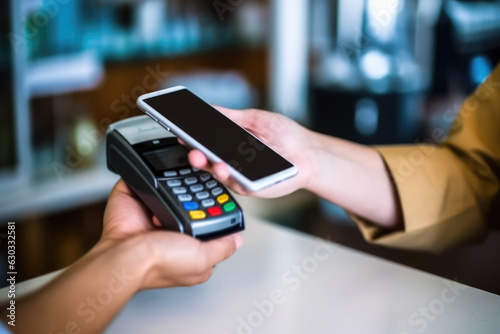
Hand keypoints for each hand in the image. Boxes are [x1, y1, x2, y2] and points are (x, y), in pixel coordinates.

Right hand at [100, 180, 242, 288]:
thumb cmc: (158, 263)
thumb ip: (221, 247)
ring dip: (176, 172)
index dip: (215, 202)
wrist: (124, 256)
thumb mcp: (202, 259)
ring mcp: (152, 206)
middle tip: (204, 171)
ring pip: (170, 180)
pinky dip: (150, 168)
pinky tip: (160, 167)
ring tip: (184, 168)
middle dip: (196, 183)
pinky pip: (145, 173)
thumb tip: (236, 240)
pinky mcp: (135, 193)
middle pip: (190, 194)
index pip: (207, 216)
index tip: (221, 186)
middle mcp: (170, 222)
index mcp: (188, 240)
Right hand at [188, 107, 318, 197]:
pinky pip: (235, 183)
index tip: (180, 131)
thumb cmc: (285, 135)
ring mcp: (239, 175)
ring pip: (218, 173)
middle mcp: (231, 160)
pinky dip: (229, 175)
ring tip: (204, 158)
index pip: (205, 142)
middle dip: (195, 154)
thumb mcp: (254, 119)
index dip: (192, 138)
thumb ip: (230, 117)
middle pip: (207, 159)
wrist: (308, 152)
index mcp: (229, 143)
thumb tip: (208, 109)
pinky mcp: (250, 187)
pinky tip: (225, 167)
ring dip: (209, 166)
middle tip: (191, 149)